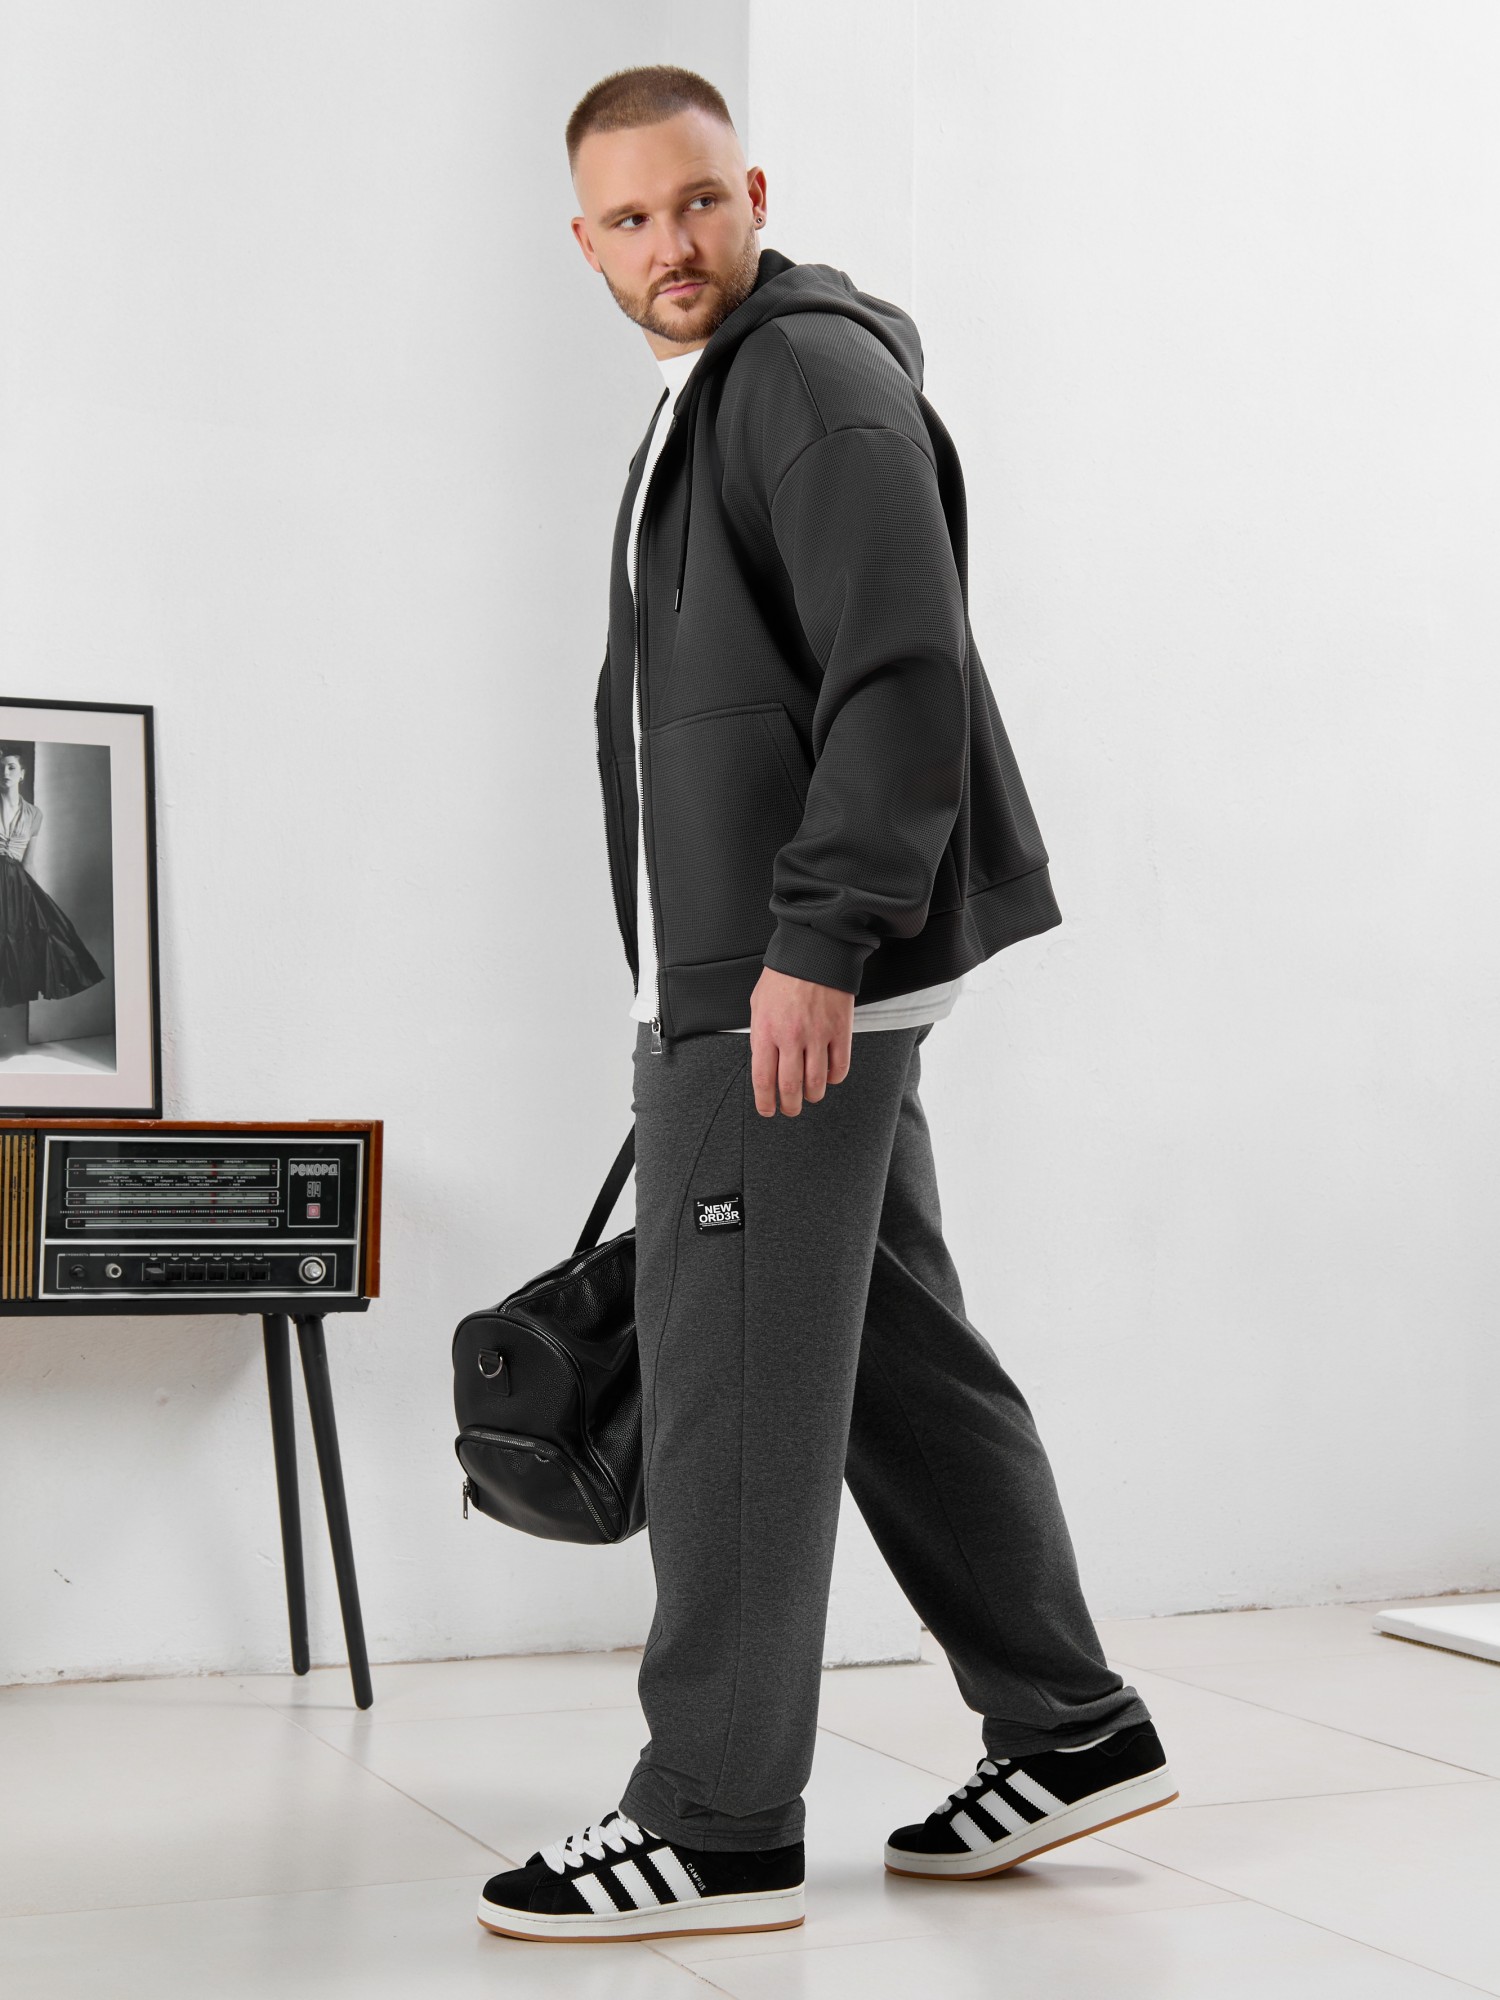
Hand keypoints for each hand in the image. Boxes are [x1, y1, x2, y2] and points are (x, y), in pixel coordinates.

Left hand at [748, 966, 853, 1116]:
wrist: (814, 951)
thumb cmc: (783, 977)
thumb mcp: (758, 1005)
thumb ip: (760, 1036)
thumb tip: (765, 1065)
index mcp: (766, 1031)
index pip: (763, 1080)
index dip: (765, 1102)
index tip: (767, 1110)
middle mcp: (791, 1037)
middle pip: (790, 1088)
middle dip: (789, 1107)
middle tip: (790, 1109)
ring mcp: (818, 1035)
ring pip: (816, 1083)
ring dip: (812, 1096)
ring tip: (809, 1096)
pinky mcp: (841, 1031)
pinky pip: (840, 1068)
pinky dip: (834, 1079)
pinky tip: (828, 1076)